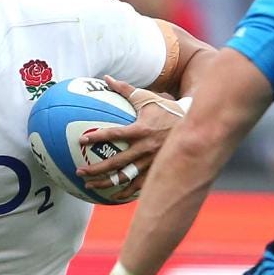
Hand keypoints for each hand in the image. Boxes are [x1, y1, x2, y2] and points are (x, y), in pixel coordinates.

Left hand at [77, 75, 186, 200]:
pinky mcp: (157, 170)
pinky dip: (125, 191)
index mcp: (141, 130)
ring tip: (89, 186)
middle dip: (96, 169)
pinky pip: (139, 184)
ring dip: (106, 183)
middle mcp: (145, 148)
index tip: (82, 141)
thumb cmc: (166, 108)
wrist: (194, 124)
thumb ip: (125, 89)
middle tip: (79, 171)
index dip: (98, 137)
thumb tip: (106, 78)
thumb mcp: (146, 97)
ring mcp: (151, 162)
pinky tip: (112, 196)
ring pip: (125, 177)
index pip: (115, 134)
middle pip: (116, 162)